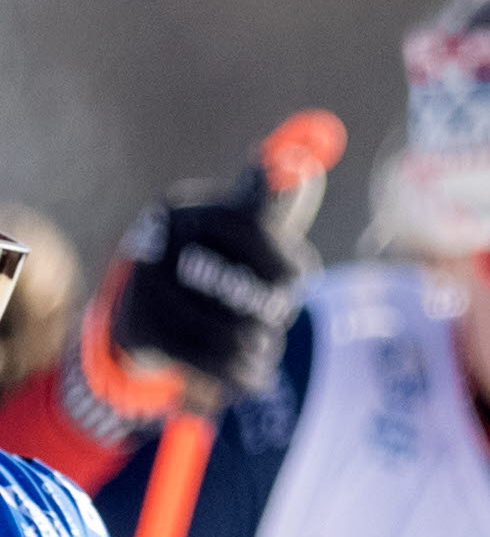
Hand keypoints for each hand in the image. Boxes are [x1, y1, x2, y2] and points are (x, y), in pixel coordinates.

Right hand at [98, 122, 337, 410]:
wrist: (146, 317)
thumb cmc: (213, 265)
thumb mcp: (241, 228)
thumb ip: (274, 202)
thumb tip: (302, 165)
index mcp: (189, 208)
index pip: (253, 224)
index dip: (286, 260)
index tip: (304, 278)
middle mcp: (161, 238)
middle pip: (256, 285)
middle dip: (278, 305)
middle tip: (278, 312)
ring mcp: (144, 281)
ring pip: (238, 330)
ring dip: (263, 345)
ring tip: (263, 344)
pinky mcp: (138, 326)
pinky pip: (214, 360)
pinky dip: (244, 371)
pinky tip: (251, 370)